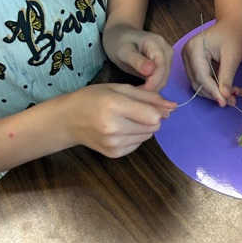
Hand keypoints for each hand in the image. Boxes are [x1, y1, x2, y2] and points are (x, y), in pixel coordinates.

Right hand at [61, 82, 175, 157]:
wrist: (68, 120)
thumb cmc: (93, 98)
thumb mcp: (119, 88)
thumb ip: (148, 97)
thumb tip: (174, 107)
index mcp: (114, 105)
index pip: (153, 116)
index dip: (156, 110)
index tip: (148, 105)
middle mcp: (114, 127)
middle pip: (153, 127)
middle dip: (150, 118)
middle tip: (133, 111)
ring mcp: (114, 143)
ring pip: (148, 136)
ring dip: (143, 128)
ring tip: (125, 120)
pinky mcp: (114, 154)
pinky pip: (138, 144)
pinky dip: (134, 136)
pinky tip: (120, 129)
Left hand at [103, 23, 173, 91]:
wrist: (120, 33)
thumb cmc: (118, 41)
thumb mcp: (123, 51)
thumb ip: (137, 61)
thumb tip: (151, 70)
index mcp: (157, 44)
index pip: (161, 69)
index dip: (153, 83)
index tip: (139, 92)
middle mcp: (166, 50)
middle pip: (164, 75)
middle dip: (152, 87)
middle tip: (135, 95)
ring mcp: (167, 57)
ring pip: (164, 78)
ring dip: (153, 87)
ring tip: (137, 91)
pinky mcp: (164, 63)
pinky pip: (161, 78)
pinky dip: (153, 85)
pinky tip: (142, 88)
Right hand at [181, 18, 241, 105]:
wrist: (234, 24)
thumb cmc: (235, 34)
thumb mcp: (233, 56)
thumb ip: (227, 76)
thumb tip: (224, 96)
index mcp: (194, 48)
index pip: (201, 76)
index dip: (213, 91)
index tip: (225, 102)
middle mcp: (187, 54)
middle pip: (198, 82)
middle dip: (215, 93)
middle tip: (232, 101)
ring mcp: (189, 59)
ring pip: (200, 84)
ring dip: (216, 92)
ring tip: (233, 96)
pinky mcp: (194, 63)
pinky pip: (203, 79)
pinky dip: (216, 86)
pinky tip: (229, 90)